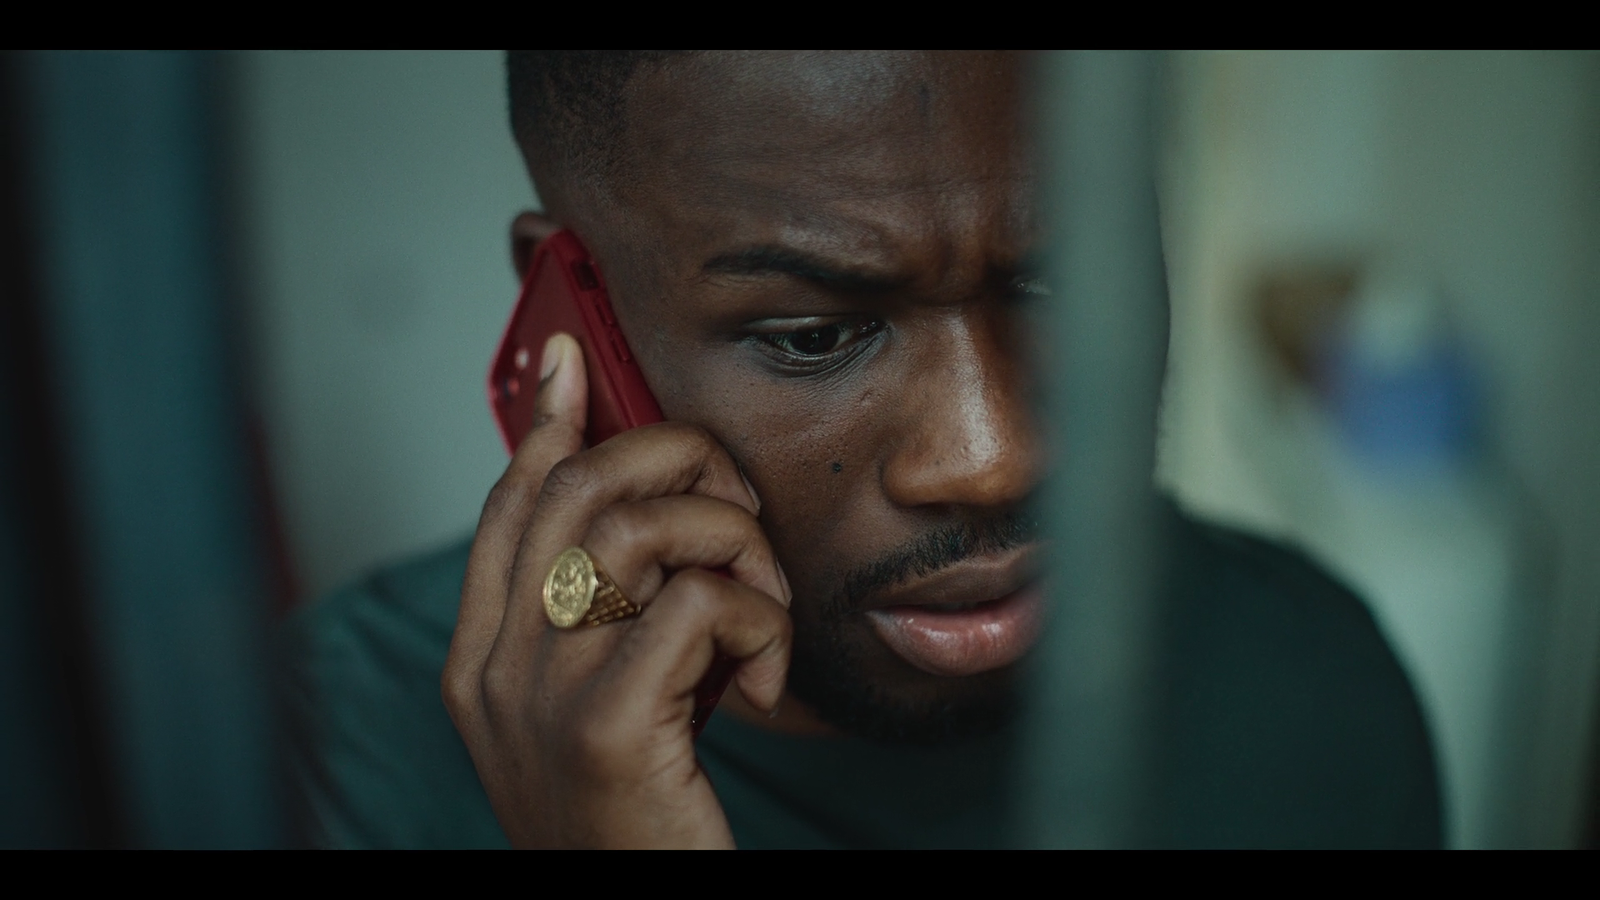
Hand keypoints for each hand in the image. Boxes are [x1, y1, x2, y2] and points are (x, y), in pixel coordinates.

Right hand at [442, 333, 792, 848]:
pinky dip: (760, 622)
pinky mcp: (608, 728)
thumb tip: (644, 527)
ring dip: (732, 543)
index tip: (575, 360)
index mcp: (482, 664)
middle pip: (578, 493)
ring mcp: (544, 699)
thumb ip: (597, 625)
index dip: (545, 422)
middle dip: (678, 462)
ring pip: (642, 531)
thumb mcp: (593, 712)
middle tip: (736, 501)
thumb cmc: (632, 819)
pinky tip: (765, 677)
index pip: (508, 507)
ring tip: (760, 602)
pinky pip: (702, 606)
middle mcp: (498, 672)